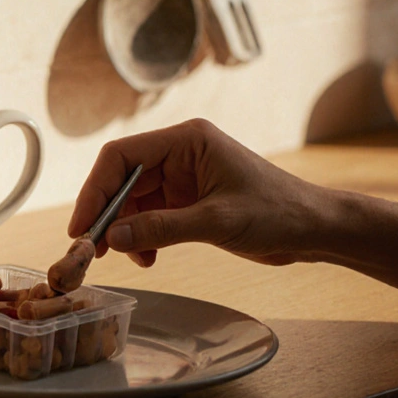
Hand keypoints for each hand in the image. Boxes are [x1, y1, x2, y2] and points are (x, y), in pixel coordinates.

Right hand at [68, 119, 326, 268]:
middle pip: (121, 179)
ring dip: (123, 230)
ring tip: (127, 257)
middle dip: (106, 214)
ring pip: (131, 201)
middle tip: (92, 249)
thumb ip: (162, 228)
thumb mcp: (217, 221)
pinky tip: (147, 257)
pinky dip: (141, 237)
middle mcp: (180, 153)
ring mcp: (182, 177)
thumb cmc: (278, 212)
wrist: (315, 229)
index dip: (95, 189)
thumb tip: (113, 237)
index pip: (122, 156)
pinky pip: (149, 216)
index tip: (82, 225)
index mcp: (187, 140)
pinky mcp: (187, 200)